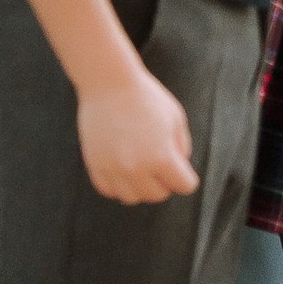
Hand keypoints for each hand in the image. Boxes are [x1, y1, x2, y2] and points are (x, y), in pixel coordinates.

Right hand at [77, 67, 197, 204]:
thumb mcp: (176, 119)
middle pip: (157, 195)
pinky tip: (124, 169)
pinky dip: (119, 185)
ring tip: (143, 168)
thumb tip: (179, 169)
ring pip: (131, 198)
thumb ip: (182, 147)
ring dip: (141, 188)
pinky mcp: (95, 165)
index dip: (187, 178)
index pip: (184, 186)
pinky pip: (108, 190)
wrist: (110, 85)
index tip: (183, 168)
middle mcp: (136, 168)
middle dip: (165, 184)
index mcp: (161, 157)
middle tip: (163, 166)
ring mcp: (112, 169)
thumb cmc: (148, 98)